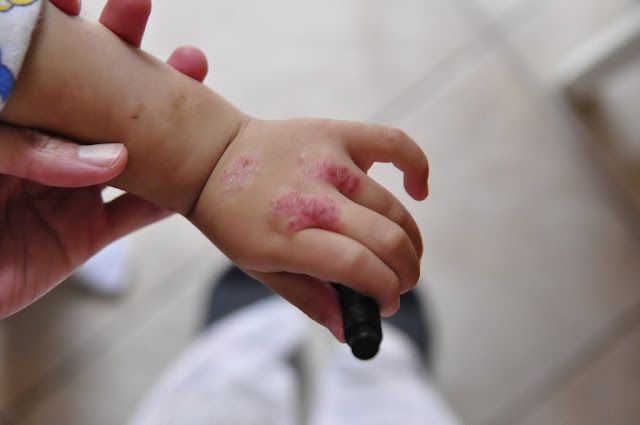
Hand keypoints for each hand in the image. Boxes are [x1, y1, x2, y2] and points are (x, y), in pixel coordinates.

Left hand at [0, 0, 208, 318]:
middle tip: (137, 10)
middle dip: (117, 50)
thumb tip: (112, 157)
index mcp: (5, 121)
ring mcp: (64, 190)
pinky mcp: (80, 237)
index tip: (77, 1)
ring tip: (192, 70)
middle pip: (87, 95)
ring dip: (164, 115)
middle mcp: (39, 149)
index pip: (32, 66)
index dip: (56, 29)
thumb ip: (26, 149)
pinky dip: (168, 198)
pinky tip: (198, 170)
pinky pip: (133, 215)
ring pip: (124, 149)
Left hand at [191, 118, 427, 340]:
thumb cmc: (235, 218)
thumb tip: (351, 332)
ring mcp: (326, 160)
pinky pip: (395, 144)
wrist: (212, 156)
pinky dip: (417, 167)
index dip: (384, 291)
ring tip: (400, 253)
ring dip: (410, 240)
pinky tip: (417, 190)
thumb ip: (309, 299)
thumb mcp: (259, 268)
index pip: (357, 267)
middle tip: (399, 283)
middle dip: (405, 272)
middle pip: (385, 239)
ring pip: (393, 206)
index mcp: (285, 236)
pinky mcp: (336, 133)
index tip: (386, 303)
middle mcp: (309, 196)